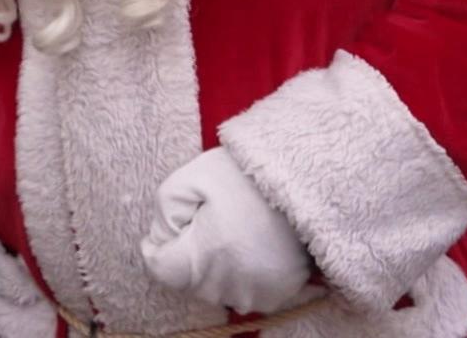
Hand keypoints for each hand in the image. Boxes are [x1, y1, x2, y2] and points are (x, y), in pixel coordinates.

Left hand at [141, 148, 312, 315]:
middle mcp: (229, 284)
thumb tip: (160, 238)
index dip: (160, 243)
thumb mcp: (193, 177)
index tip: (177, 224)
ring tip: (232, 232)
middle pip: (188, 280)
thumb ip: (165, 209)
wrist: (305, 179)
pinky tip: (251, 247)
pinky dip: (241, 276)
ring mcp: (256, 292)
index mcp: (204, 256)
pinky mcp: (279, 293)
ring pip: (216, 289)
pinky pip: (246, 293)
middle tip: (210, 219)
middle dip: (190, 254)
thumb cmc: (245, 174)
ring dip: (215, 269)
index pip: (161, 268)